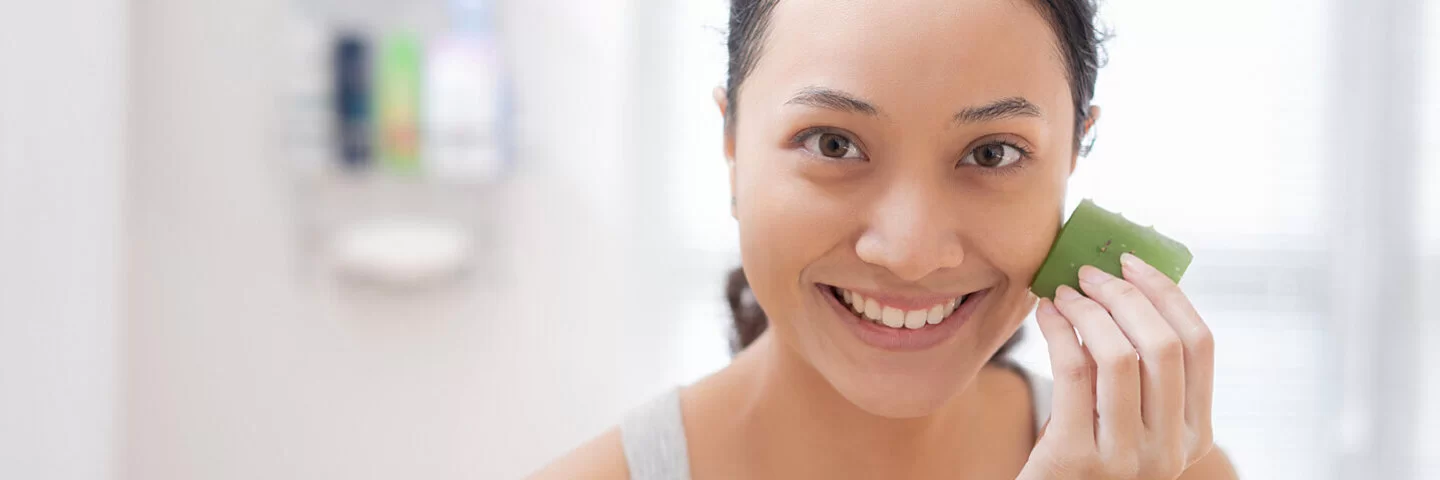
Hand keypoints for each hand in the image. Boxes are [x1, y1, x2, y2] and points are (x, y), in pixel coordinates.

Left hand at [1018, 253, 1214, 479]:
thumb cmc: (1082, 454)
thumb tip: (1124, 284)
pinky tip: (1046, 315)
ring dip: (1088, 310)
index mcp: (1195, 434)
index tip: (1132, 262)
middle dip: (1124, 295)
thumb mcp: (1126, 418)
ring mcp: (1128, 459)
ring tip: (1062, 295)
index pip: (1200, 346)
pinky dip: (1059, 331)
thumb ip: (1138, 371)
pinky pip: (1074, 372)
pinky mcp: (1079, 459)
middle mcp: (1171, 451)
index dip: (1168, 294)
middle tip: (1088, 273)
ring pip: (1119, 355)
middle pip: (1163, 344)